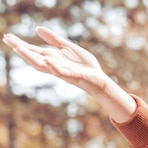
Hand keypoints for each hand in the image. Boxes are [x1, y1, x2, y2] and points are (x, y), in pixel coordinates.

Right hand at [3, 27, 135, 122]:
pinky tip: (48, 60)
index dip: (20, 44)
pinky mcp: (72, 75)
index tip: (8, 36)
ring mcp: (62, 71)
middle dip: (21, 49)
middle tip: (8, 40)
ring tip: (19, 48)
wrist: (98, 78)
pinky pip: (61, 72)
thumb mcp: (68, 47)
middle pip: (33, 57)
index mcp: (52, 57)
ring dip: (31, 58)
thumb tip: (37, 29)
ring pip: (43, 66)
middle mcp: (54, 65)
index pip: (33, 50)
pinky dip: (54, 67)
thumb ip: (54, 39)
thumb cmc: (84, 65)